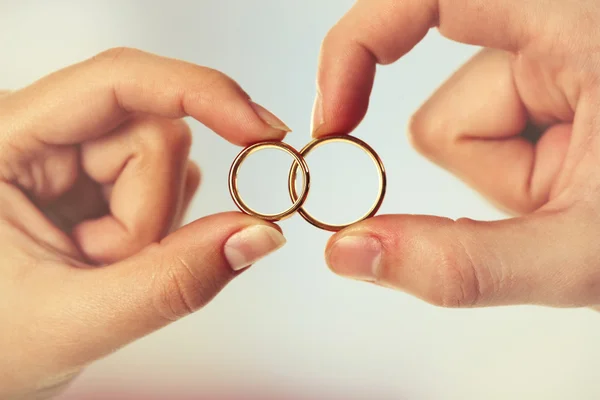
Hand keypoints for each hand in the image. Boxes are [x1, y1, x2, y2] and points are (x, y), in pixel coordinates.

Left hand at [0, 48, 289, 398]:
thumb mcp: (74, 321)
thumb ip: (172, 281)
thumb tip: (258, 234)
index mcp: (2, 141)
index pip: (117, 81)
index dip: (200, 94)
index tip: (262, 130)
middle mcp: (38, 132)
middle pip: (155, 131)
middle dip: (154, 212)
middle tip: (106, 264)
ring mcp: (70, 155)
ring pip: (168, 160)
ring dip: (155, 226)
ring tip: (97, 267)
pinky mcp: (97, 177)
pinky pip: (167, 183)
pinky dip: (158, 228)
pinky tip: (112, 257)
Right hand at [316, 0, 599, 307]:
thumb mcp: (586, 252)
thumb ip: (461, 261)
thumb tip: (350, 251)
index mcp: (578, 25)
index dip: (359, 47)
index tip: (336, 116)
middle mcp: (564, 30)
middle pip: (446, 111)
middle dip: (486, 173)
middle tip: (564, 200)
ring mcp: (561, 62)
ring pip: (471, 129)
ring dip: (513, 178)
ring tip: (585, 195)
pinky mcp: (561, 90)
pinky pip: (499, 134)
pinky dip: (526, 172)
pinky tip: (583, 184)